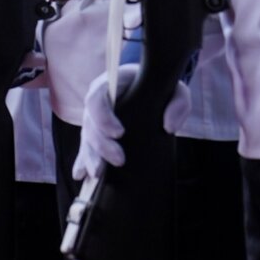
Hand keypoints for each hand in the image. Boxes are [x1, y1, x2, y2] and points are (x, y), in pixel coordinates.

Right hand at [74, 65, 191, 182]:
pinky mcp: (96, 133)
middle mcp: (98, 101)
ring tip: (98, 175)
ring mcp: (95, 118)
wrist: (152, 88)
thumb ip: (179, 104)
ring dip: (90, 157)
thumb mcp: (176, 90)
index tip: (120, 133)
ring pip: (86, 138)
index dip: (103, 116)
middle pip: (90, 122)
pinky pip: (85, 147)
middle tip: (119, 161)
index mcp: (112, 84)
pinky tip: (81, 175)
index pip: (97, 97)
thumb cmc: (162, 88)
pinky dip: (81, 162)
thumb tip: (169, 127)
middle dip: (101, 144)